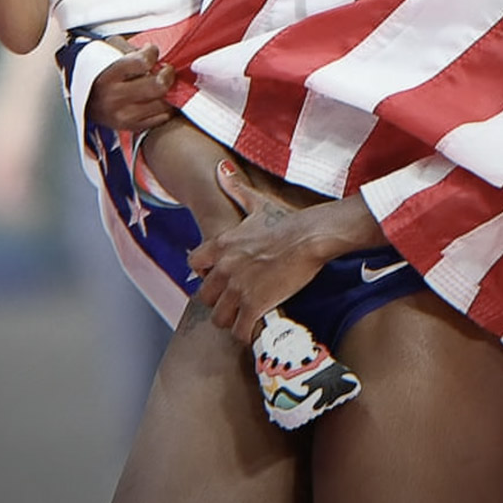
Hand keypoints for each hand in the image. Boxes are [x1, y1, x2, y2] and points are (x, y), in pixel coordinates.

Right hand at [85, 41, 174, 130]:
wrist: (84, 103)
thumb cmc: (98, 75)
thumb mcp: (106, 54)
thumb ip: (129, 49)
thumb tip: (151, 51)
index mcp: (108, 76)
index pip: (142, 62)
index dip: (152, 52)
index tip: (151, 51)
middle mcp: (116, 98)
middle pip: (158, 85)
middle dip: (167, 74)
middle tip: (165, 70)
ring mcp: (125, 115)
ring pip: (163, 104)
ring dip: (168, 92)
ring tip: (162, 84)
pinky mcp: (132, 127)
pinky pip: (162, 118)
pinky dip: (165, 107)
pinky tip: (158, 99)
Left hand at [187, 161, 327, 343]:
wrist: (309, 237)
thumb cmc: (286, 221)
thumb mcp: (256, 203)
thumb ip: (235, 189)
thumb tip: (220, 169)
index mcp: (222, 244)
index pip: (193, 264)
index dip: (204, 273)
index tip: (219, 276)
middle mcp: (224, 267)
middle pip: (204, 296)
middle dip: (218, 301)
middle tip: (234, 302)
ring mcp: (238, 288)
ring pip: (219, 318)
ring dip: (231, 320)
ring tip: (245, 317)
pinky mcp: (255, 304)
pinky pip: (240, 330)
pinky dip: (247, 333)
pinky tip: (256, 327)